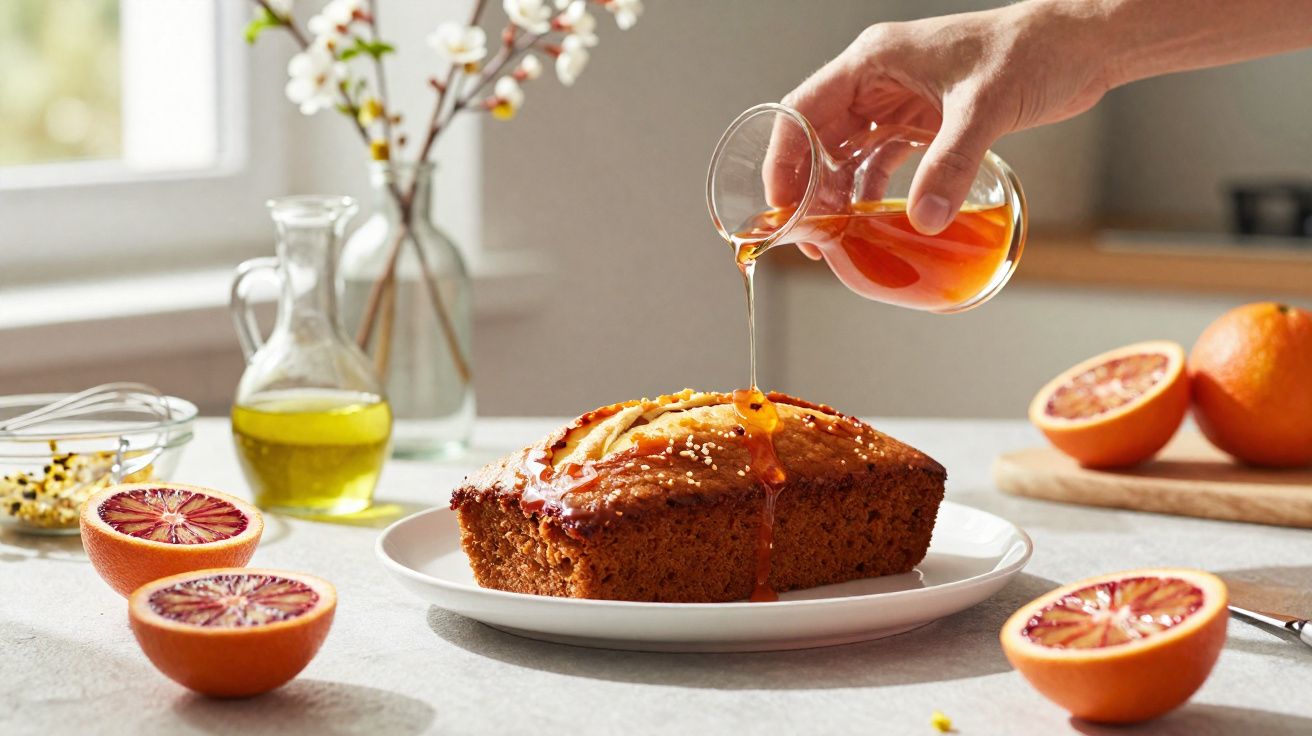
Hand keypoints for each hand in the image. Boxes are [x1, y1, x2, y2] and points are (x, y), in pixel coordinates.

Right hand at [781, 1, 1111, 234]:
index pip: (802, 111)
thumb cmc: (1031, 52)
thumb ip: (951, 164)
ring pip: (847, 151)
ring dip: (836, 191)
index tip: (782, 205)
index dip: (784, 160)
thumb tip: (925, 219)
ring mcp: (900, 100)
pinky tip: (867, 218)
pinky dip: (870, 188)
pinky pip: (882, 158)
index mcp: (872, 61)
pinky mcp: (925, 120)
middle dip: (807, 186)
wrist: (1078, 47)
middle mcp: (877, 80)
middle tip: (807, 233)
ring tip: (832, 234)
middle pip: (818, 136)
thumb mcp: (984, 108)